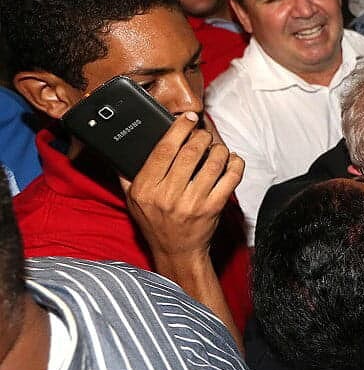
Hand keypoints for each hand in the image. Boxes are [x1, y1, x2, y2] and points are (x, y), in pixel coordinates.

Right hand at [119, 112, 244, 263]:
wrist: (176, 251)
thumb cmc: (155, 222)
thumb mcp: (132, 199)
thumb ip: (127, 173)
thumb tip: (122, 146)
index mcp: (146, 189)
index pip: (163, 150)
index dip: (178, 129)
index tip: (187, 118)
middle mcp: (168, 196)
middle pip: (190, 153)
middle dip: (201, 136)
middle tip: (203, 133)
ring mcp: (193, 203)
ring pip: (213, 163)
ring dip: (219, 149)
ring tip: (217, 147)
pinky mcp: (213, 208)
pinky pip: (231, 178)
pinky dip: (235, 164)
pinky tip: (231, 160)